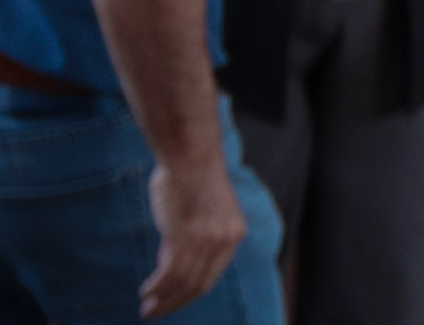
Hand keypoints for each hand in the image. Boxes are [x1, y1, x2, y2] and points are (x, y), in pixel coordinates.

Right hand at [142, 157, 247, 318]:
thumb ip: (194, 237)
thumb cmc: (191, 178)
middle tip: (154, 312)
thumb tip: (172, 264)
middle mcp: (225, 239)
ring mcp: (206, 239)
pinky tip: (146, 291)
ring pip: (183, 283)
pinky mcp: (184, 236)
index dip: (191, 292)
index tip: (174, 300)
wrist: (190, 156)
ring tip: (146, 308)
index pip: (213, 274)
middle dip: (175, 302)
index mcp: (234, 233)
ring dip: (162, 300)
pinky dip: (156, 287)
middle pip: (199, 284)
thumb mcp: (204, 212)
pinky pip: (169, 274)